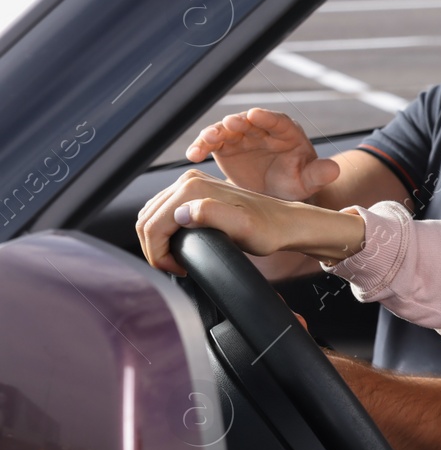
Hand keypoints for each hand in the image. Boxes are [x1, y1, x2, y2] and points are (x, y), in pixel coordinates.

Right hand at [136, 168, 364, 274]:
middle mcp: (187, 181)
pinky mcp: (193, 192)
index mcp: (192, 188)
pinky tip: (180, 246)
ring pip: (152, 217)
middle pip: (147, 220)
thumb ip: (212, 215)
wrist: (284, 223)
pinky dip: (164, 233)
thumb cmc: (267, 229)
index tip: (178, 269)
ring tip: (179, 260)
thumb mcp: (243, 227)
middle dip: (154, 249)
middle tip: (177, 268)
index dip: (158, 253)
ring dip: (157, 242)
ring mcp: (190, 184)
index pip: (152, 225)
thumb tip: (181, 213)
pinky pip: (164, 213)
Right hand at [186, 107, 340, 201]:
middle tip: (229, 124)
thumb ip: (319, 174)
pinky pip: (211, 144)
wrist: (278, 195)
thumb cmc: (297, 183)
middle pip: (248, 121)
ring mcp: (242, 137)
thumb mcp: (308, 181)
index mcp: (286, 132)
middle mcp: (262, 129)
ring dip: (215, 132)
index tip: (256, 114)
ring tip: (207, 140)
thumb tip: (335, 169)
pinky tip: (193, 155)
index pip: (277, 121)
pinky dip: (201, 147)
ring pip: (226, 129)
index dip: (267, 118)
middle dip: (238, 122)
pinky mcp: (225, 147)